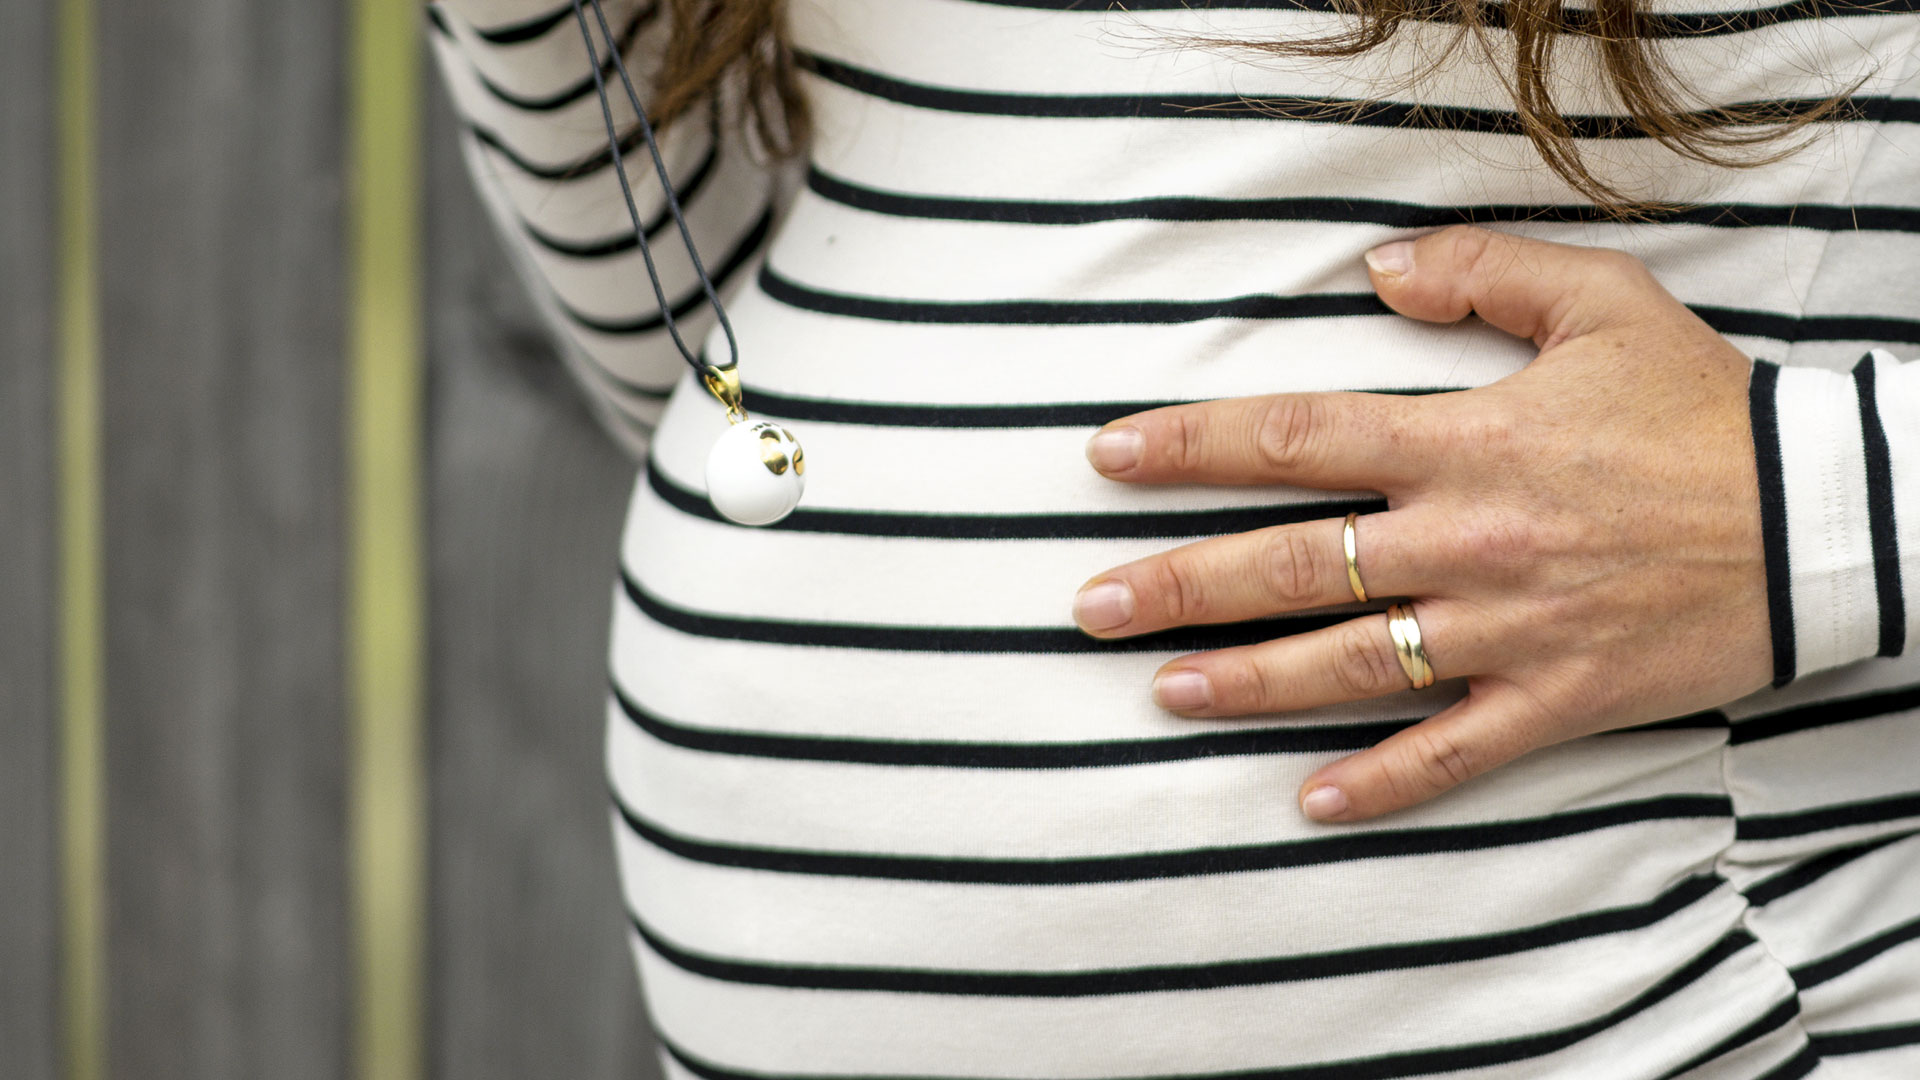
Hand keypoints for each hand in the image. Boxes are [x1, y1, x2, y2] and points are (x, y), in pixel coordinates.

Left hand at [1072, 224, 1773, 822]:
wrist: (1827, 519)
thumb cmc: (1703, 409)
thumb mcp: (1602, 301)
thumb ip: (1480, 269)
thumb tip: (1372, 270)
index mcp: (1465, 442)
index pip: (1294, 439)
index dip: (1189, 446)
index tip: (1109, 455)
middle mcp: (1466, 542)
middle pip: (1290, 565)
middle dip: (1177, 586)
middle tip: (1089, 608)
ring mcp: (1506, 632)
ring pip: (1347, 666)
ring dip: (1245, 684)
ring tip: (1161, 693)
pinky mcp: (1555, 701)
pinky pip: (1451, 755)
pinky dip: (1379, 783)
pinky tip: (1307, 804)